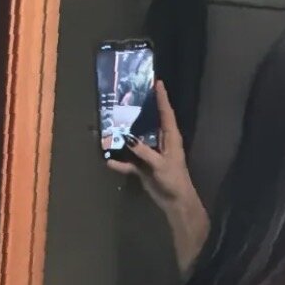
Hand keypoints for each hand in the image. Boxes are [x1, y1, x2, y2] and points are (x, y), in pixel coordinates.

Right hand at [106, 80, 193, 207]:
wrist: (175, 202)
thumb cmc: (174, 179)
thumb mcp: (160, 164)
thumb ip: (144, 151)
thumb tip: (127, 139)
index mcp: (171, 138)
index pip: (166, 113)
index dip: (162, 98)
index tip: (158, 82)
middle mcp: (161, 142)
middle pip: (150, 122)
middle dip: (141, 110)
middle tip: (128, 95)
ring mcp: (151, 154)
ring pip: (136, 141)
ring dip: (125, 135)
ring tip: (111, 122)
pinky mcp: (144, 168)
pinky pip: (129, 163)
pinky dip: (120, 163)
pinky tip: (109, 162)